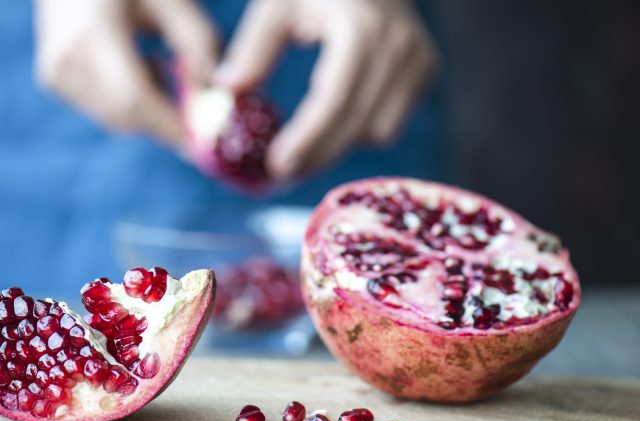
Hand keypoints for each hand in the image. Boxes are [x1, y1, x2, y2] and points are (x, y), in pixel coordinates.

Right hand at [34, 0, 217, 147]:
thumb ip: (198, 42)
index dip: (171, 127)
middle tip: (196, 103)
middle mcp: (66, 58)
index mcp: (93, 31)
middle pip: (127, 117)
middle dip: (168, 121)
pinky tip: (137, 64)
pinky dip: (131, 101)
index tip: (207, 141)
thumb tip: (215, 95)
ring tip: (158, 63)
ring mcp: (55, 72)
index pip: (134, 99)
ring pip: (118, 120)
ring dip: (151, 108)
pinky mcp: (54, 81)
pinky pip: (104, 111)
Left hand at [217, 0, 437, 178]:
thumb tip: (227, 89)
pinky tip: (334, 122)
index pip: (335, 98)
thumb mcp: (278, 4)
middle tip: (280, 172)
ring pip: (378, 132)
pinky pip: (390, 123)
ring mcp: (417, 59)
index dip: (308, 139)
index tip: (276, 165)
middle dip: (317, 155)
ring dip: (338, 145)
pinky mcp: (424, 70)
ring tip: (302, 146)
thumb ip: (254, 48)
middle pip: (357, 123)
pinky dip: (360, 131)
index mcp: (360, 27)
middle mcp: (397, 45)